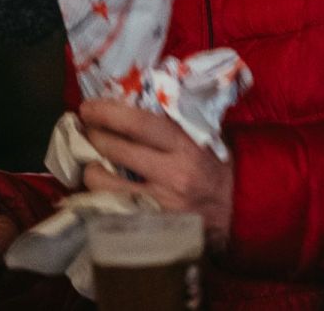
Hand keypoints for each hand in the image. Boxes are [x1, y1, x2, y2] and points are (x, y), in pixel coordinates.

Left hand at [78, 99, 234, 250]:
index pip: (139, 123)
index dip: (107, 112)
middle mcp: (172, 174)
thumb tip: (130, 98)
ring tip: (92, 162)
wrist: (238, 210)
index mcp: (186, 145)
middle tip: (85, 128)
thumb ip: (171, 119)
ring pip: (106, 183)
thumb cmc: (216, 165)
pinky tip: (102, 189)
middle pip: (116, 149)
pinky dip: (102, 197)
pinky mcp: (152, 225)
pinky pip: (113, 209)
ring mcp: (160, 203)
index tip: (88, 107)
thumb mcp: (202, 135)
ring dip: (91, 169)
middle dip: (92, 135)